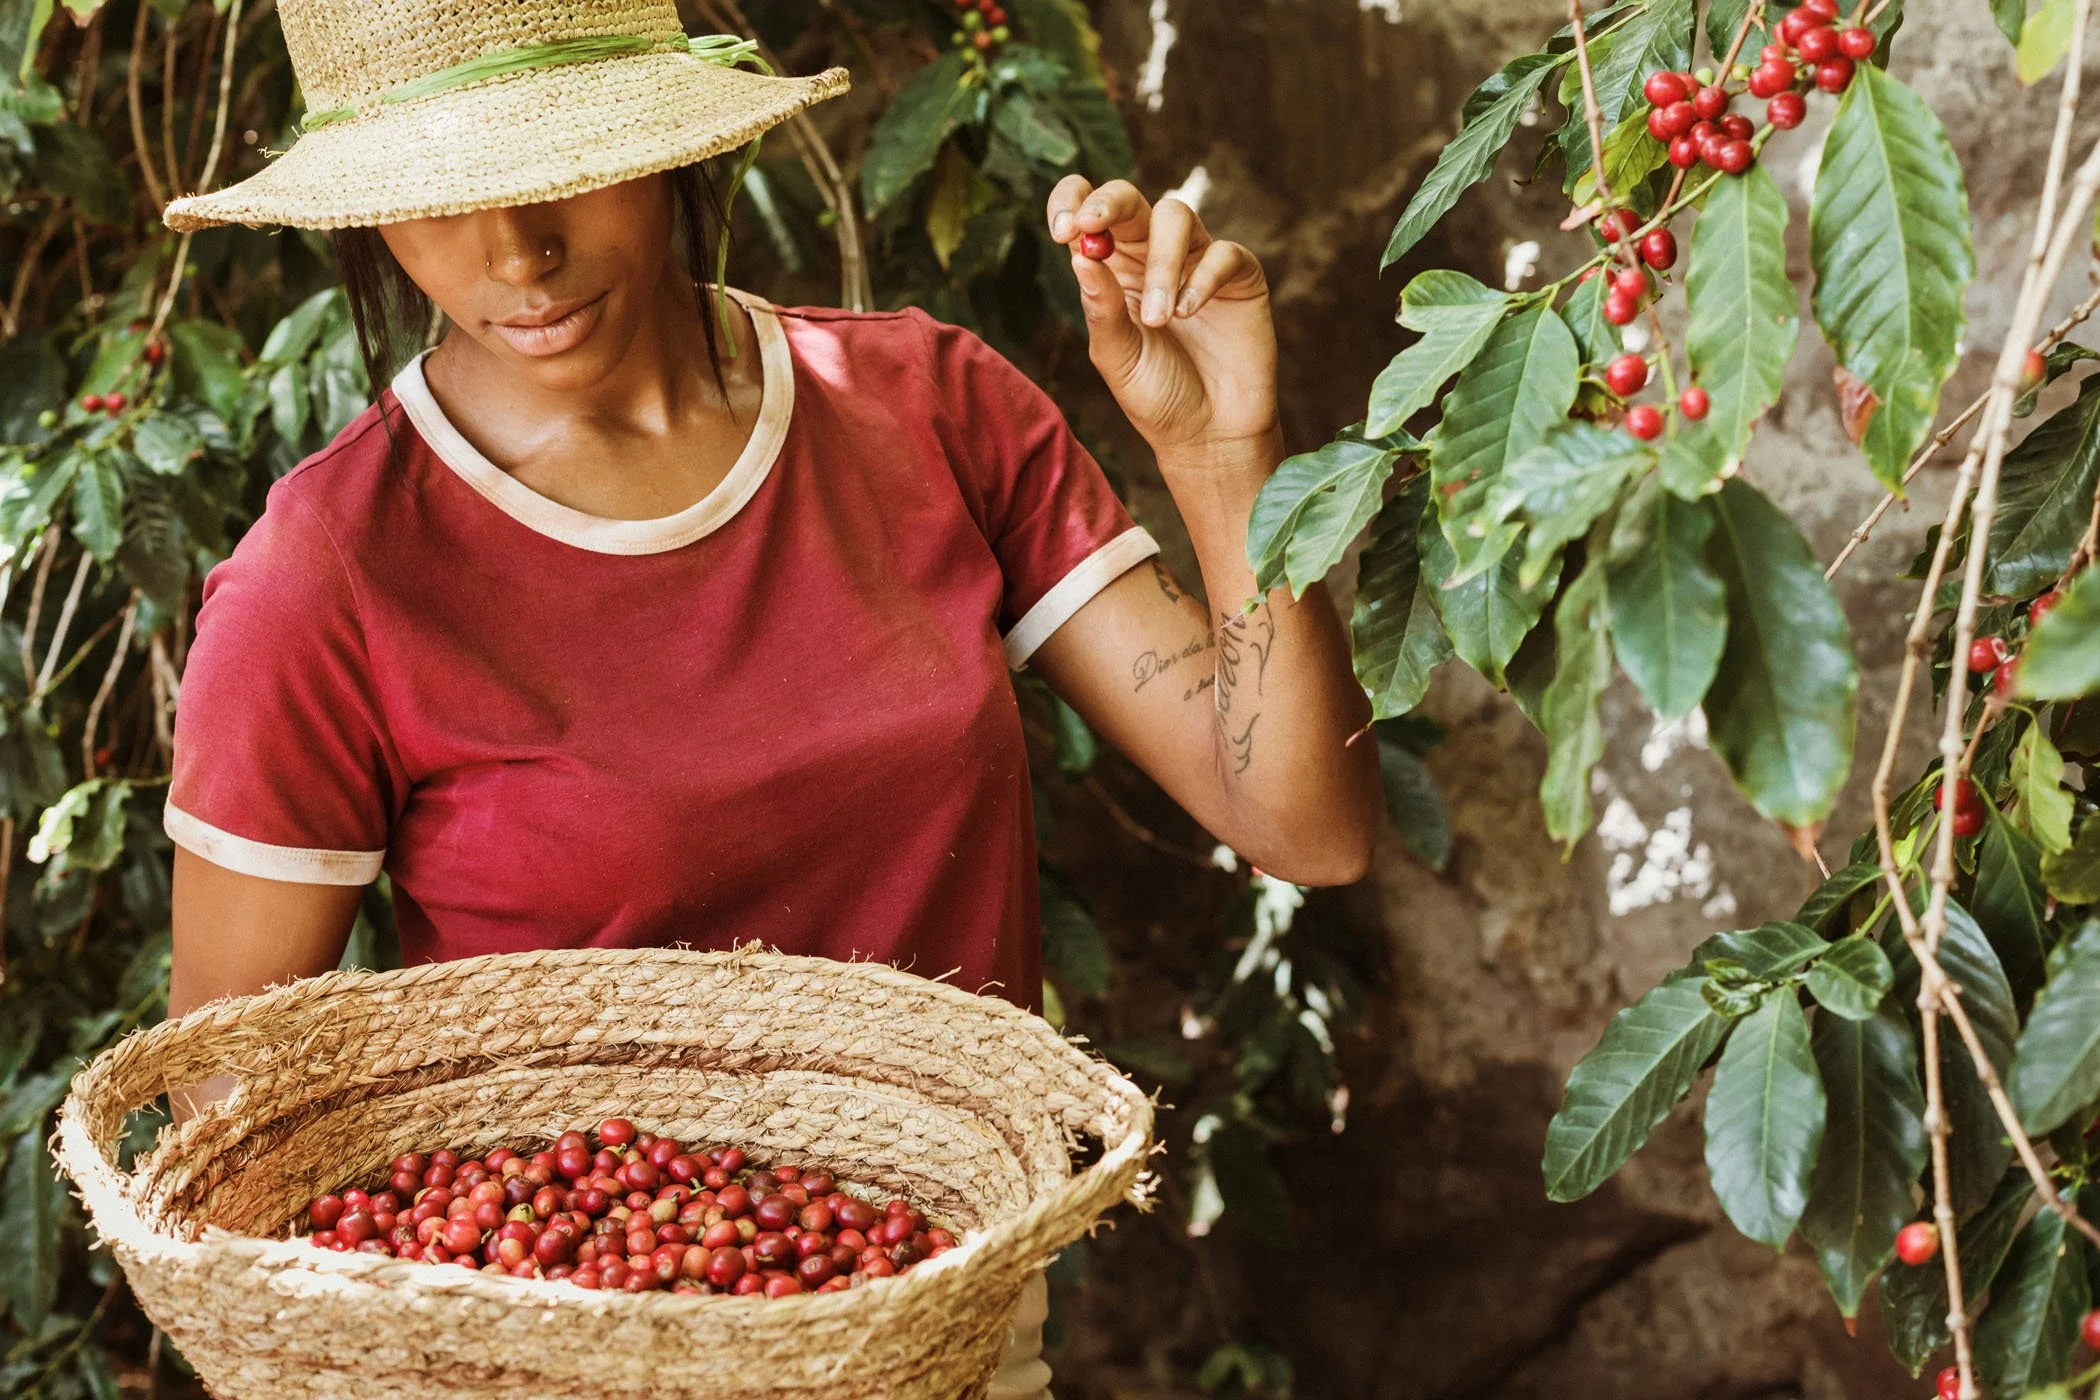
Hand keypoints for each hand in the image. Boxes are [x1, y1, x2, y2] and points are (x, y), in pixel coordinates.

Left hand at [1047, 177, 1278, 454]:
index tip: (1062, 229)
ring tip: (1160, 319)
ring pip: (1175, 216)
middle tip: (1090, 226)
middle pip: (1130, 200)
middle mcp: (1152, 256)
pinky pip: (1221, 253)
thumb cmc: (1157, 396)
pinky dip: (1201, 280)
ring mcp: (1196, 260)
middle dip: (1108, 204)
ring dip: (1160, 263)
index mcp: (1112, 270)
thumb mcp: (1117, 357)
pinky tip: (1188, 314)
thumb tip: (1080, 256)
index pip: (1087, 214)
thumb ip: (1102, 309)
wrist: (1210, 434)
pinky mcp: (1239, 275)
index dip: (1073, 204)